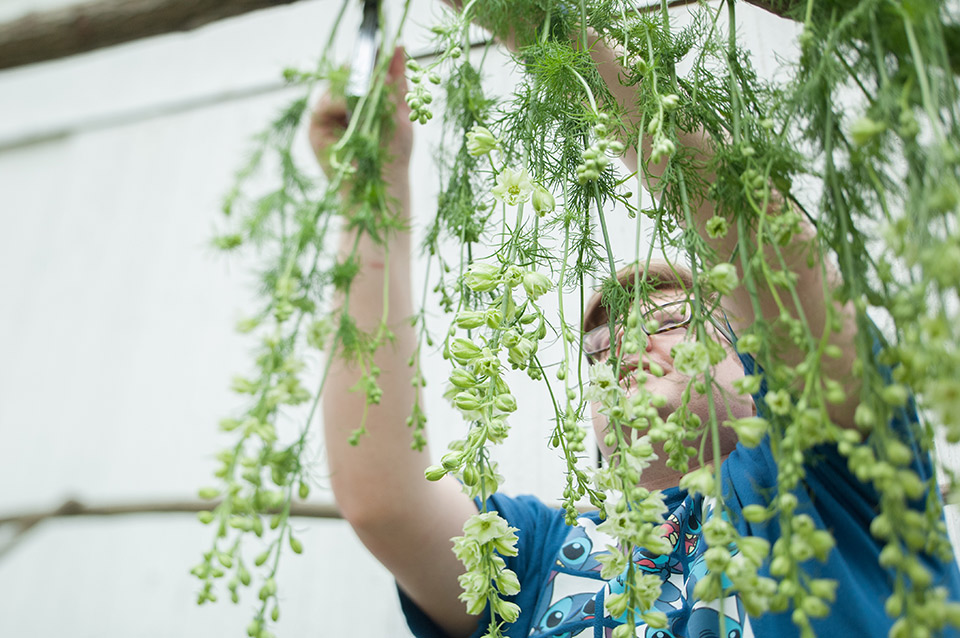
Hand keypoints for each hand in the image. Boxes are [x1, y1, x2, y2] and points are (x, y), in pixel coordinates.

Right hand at [309, 46, 412, 178]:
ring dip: (351, 86)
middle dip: (360, 68)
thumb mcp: (401, 112)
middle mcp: (342, 101)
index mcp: (363, 96)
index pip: (362, 66)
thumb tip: (399, 46)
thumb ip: (397, 81)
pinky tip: (352, 109)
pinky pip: (323, 104)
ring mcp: (328, 113)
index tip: (383, 49)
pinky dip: (338, 102)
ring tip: (367, 94)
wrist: (383, 186)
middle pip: (344, 71)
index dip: (371, 57)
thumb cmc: (393, 154)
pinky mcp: (316, 127)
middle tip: (375, 68)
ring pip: (333, 85)